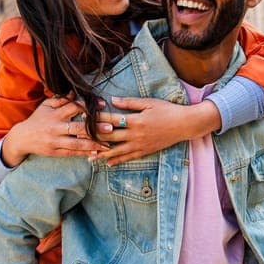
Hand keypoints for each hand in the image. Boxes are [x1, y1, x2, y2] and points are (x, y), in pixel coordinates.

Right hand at [1, 95, 109, 167]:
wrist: (22, 138)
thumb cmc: (37, 119)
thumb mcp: (46, 106)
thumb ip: (61, 100)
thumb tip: (75, 92)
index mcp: (55, 114)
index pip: (74, 108)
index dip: (89, 106)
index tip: (103, 105)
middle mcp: (56, 128)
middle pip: (78, 127)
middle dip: (95, 128)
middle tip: (110, 128)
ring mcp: (55, 141)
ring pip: (76, 143)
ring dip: (93, 144)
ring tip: (108, 145)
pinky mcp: (55, 152)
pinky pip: (71, 153)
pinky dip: (84, 153)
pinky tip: (95, 153)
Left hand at [92, 97, 220, 165]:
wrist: (184, 124)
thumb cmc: (167, 110)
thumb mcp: (148, 102)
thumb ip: (129, 102)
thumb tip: (113, 99)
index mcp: (135, 120)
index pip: (110, 119)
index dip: (96, 119)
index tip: (83, 119)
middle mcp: (135, 134)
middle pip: (110, 137)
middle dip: (93, 138)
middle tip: (79, 139)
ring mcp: (140, 144)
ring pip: (117, 151)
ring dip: (102, 154)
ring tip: (89, 157)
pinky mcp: (145, 151)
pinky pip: (128, 157)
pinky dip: (117, 161)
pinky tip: (108, 164)